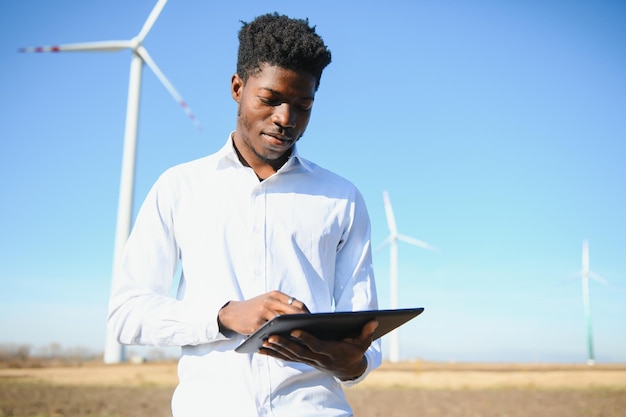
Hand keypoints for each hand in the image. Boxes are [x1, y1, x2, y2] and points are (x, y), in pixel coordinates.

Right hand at [218, 290, 309, 334]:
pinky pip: (272, 333)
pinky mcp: (257, 324)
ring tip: (303, 340)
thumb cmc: (254, 308)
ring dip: (294, 332)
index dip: (308, 315)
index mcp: (275, 295)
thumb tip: (304, 316)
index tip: (316, 324)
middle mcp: (270, 302)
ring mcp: (263, 312)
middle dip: (305, 324)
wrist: (232, 313)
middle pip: (294, 313)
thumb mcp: (268, 301)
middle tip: (314, 334)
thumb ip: (282, 306)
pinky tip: (287, 344)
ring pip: (284, 324)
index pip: (297, 304)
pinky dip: (280, 338)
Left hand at [259, 320, 378, 380]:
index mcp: (330, 351)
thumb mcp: (363, 343)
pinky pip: (286, 358)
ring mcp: (309, 360)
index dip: (306, 338)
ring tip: (263, 341)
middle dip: (284, 343)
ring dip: (276, 349)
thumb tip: (374, 320)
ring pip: (290, 355)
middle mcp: (317, 358)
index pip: (316, 345)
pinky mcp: (303, 360)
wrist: (348, 368)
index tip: (296, 329)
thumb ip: (367, 333)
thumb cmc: (354, 352)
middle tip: (270, 335)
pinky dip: (274, 354)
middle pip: (298, 351)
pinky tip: (261, 349)